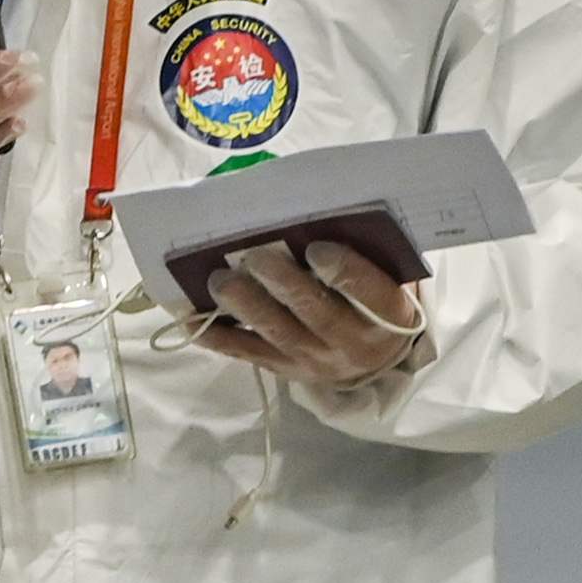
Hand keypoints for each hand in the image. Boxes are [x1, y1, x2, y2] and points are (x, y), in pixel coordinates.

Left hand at [198, 241, 429, 387]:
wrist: (374, 356)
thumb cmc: (376, 299)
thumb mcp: (387, 276)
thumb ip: (363, 252)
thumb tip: (313, 212)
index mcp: (390, 314)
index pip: (370, 292)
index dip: (344, 271)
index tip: (316, 247)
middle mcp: (354, 343)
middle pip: (317, 314)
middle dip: (284, 284)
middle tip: (255, 256)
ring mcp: (317, 362)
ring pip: (279, 334)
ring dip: (247, 306)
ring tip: (220, 279)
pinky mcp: (286, 370)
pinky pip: (248, 354)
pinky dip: (218, 335)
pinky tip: (191, 316)